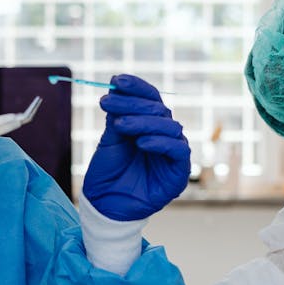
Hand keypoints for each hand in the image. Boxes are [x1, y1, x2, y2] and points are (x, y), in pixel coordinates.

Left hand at [82, 75, 189, 220]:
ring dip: (144, 122)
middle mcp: (164, 136)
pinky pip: (178, 150)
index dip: (137, 87)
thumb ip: (118, 114)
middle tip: (109, 103)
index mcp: (149, 125)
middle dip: (133, 104)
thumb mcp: (110, 138)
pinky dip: (160, 143)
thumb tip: (117, 84)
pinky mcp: (178, 172)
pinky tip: (141, 143)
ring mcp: (173, 154)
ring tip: (120, 125)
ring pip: (169, 127)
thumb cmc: (108, 172)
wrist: (104, 204)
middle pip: (159, 110)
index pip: (151, 99)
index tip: (117, 80)